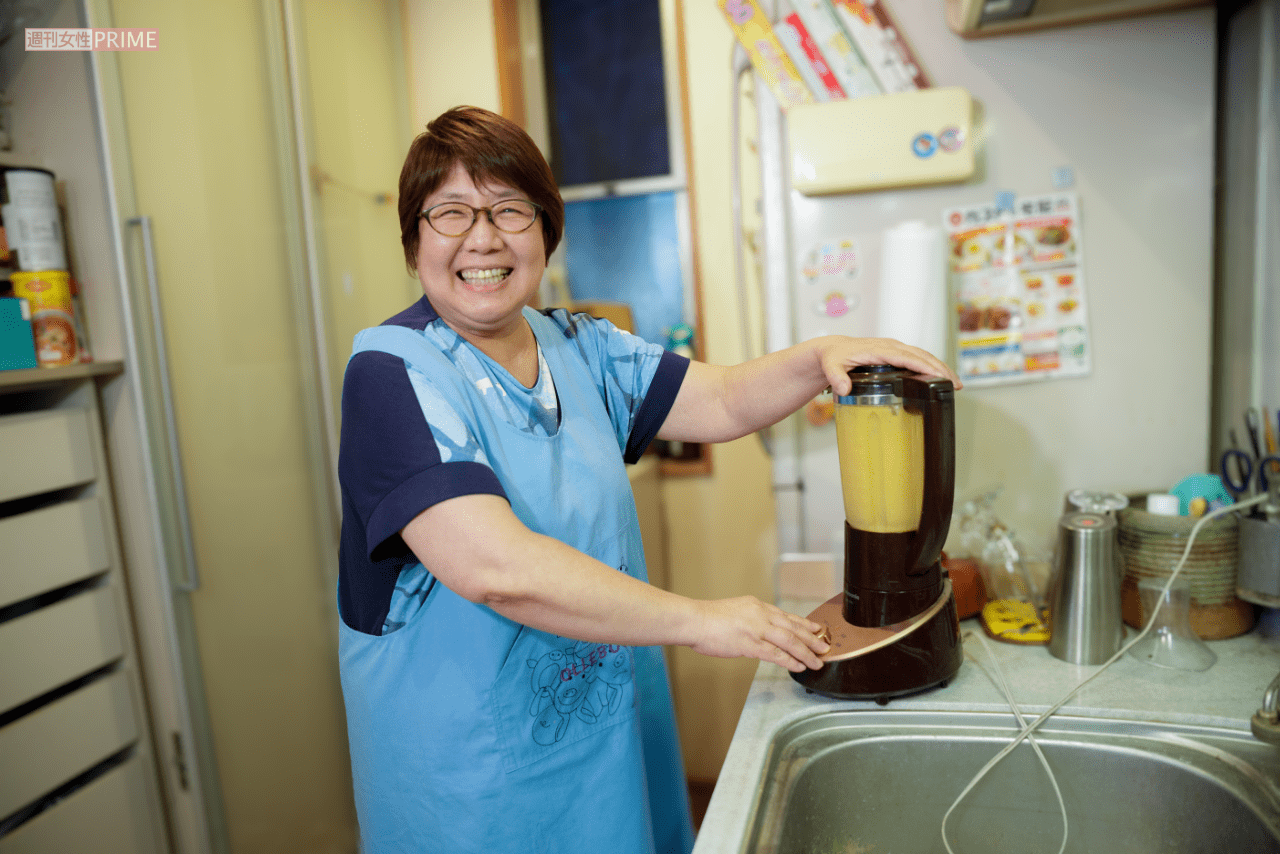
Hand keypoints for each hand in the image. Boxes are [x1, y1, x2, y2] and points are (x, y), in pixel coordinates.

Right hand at [690, 597, 829, 671]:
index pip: (787, 616)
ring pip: (790, 641)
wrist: (694, 620)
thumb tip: (760, 630)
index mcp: (757, 606)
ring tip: (817, 661)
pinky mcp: (750, 643)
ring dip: (807, 652)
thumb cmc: (709, 619)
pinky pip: (776, 654)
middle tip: (825, 647)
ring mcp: (757, 629)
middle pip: (793, 628)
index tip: (817, 629)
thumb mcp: (735, 610)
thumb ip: (751, 618)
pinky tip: (799, 666)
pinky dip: (790, 661)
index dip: (804, 624)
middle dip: (812, 639)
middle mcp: (761, 615)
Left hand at [815, 337, 962, 395]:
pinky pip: (917, 357)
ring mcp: (894, 349)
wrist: (832, 350)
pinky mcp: (895, 353)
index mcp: (878, 349)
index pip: (906, 357)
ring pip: (922, 355)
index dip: (924, 366)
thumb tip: (844, 388)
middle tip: (955, 384)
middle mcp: (889, 346)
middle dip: (940, 368)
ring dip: (939, 367)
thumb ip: (836, 377)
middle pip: (921, 355)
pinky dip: (931, 366)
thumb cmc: (833, 357)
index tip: (938, 376)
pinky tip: (939, 378)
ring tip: (954, 383)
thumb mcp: (831, 366)